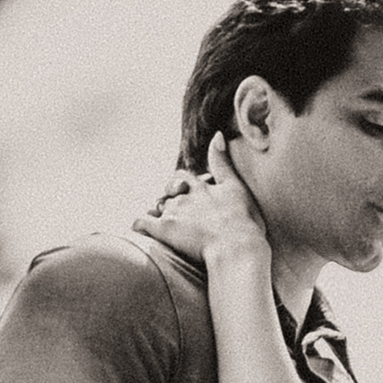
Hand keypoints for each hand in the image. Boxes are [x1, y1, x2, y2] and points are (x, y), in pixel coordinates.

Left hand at [130, 139, 271, 271]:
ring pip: (158, 207)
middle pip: (170, 193)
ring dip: (159, 213)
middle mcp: (185, 197)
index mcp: (201, 187)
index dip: (183, 185)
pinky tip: (140, 229)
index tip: (186, 193)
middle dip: (171, 200)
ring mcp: (174, 212)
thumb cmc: (243, 221)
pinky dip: (139, 224)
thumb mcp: (237, 187)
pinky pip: (142, 222)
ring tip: (166, 224)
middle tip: (178, 213)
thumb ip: (223, 163)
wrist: (236, 247)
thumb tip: (217, 134)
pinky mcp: (164, 229)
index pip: (184, 178)